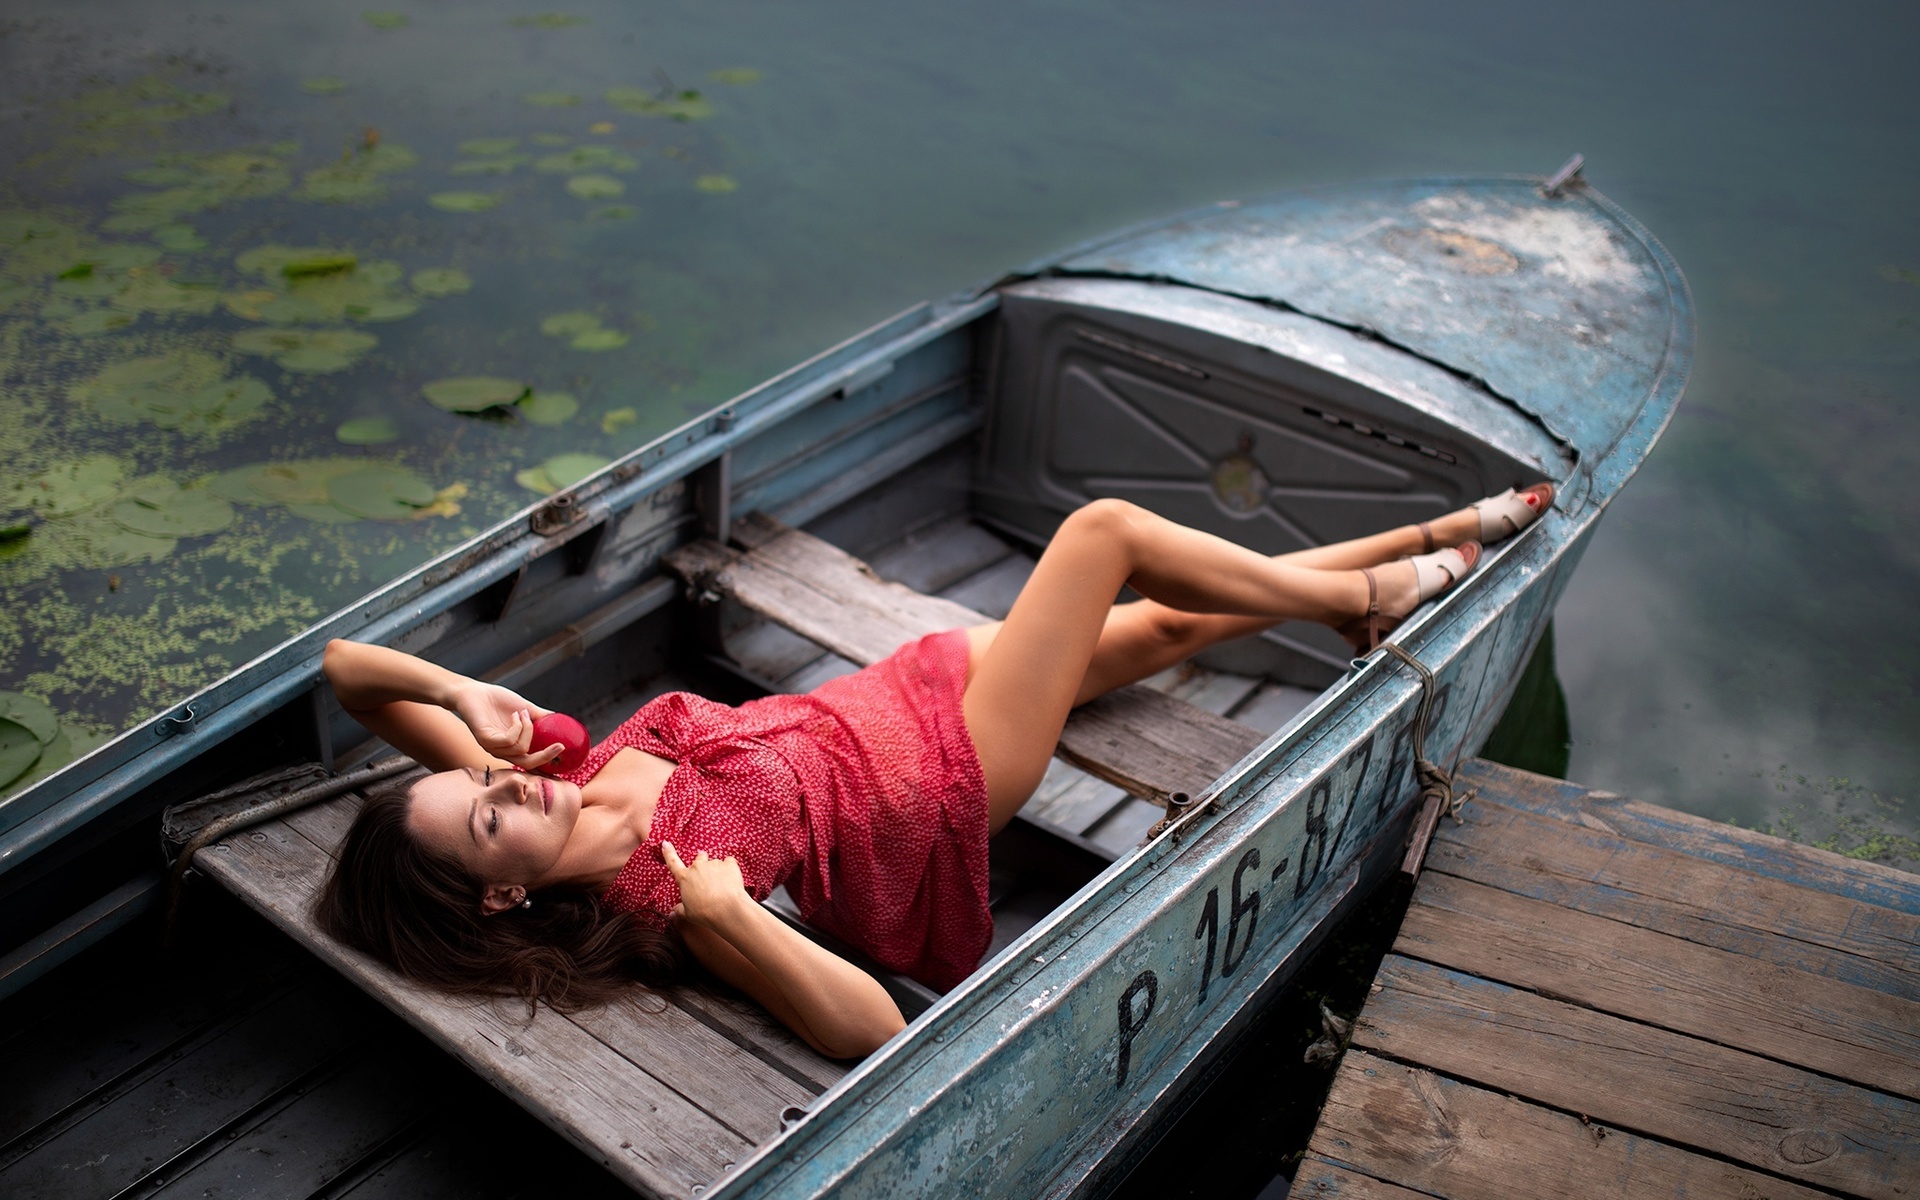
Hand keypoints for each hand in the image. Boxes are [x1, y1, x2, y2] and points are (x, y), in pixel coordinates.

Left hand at [448, 682, 562, 768]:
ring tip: (521, 712)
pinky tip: (514, 714)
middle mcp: (502, 751)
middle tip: (560, 746)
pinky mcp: (484, 740)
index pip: (531, 762)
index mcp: (511, 747)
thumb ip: (539, 717)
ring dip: (527, 728)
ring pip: (521, 748)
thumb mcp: (524, 709)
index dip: (547, 761)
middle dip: (546, 756)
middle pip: (528, 763)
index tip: (564, 750)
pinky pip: (509, 740)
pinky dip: (518, 726)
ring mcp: (492, 748)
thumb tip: (559, 720)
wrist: (473, 692)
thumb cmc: (496, 701)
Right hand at [662, 842, 748, 929]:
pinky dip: (730, 868)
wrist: (726, 909)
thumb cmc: (704, 912)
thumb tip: (672, 913)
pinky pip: (729, 862)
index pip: (673, 862)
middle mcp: (697, 867)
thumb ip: (679, 910)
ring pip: (715, 861)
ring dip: (717, 869)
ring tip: (722, 884)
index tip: (666, 843)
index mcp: (684, 878)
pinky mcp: (728, 864)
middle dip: (703, 864)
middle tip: (708, 877)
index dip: (668, 852)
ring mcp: (713, 863)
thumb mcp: (688, 913)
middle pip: (699, 858)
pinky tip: (732, 879)